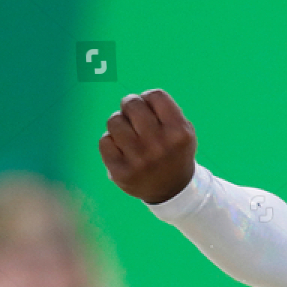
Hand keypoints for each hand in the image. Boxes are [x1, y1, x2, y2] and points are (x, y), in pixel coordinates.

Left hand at [99, 90, 195, 204]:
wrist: (172, 191)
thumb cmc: (173, 150)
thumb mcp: (182, 130)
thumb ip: (162, 109)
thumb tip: (129, 101)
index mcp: (179, 133)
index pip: (155, 95)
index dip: (149, 98)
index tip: (150, 109)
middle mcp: (160, 146)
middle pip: (132, 104)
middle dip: (130, 107)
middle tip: (134, 118)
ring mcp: (139, 161)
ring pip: (114, 121)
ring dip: (119, 124)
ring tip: (128, 134)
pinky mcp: (121, 173)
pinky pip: (105, 141)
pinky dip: (111, 142)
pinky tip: (122, 150)